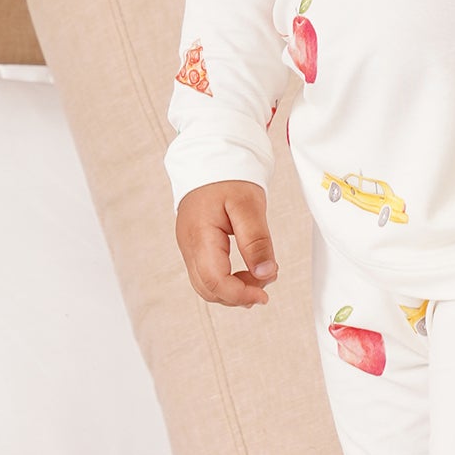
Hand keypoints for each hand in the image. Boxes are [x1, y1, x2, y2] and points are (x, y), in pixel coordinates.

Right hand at [176, 180, 279, 307]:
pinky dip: (227, 280)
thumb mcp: (249, 206)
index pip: (215, 282)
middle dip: (239, 295)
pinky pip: (207, 274)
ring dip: (233, 290)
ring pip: (206, 286)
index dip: (240, 295)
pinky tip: (247, 272)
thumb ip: (257, 241)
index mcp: (200, 236)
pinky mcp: (194, 246)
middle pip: (208, 290)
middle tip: (266, 282)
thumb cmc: (229, 178)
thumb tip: (266, 274)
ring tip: (259, 276)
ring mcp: (188, 247)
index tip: (264, 295)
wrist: (211, 159)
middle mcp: (188, 246)